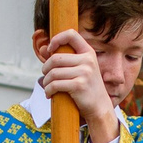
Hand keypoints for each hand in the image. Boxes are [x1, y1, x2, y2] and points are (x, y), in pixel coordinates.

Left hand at [38, 28, 118, 142]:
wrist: (100, 107)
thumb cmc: (87, 87)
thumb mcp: (80, 69)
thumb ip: (63, 58)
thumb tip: (42, 48)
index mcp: (88, 52)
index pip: (71, 34)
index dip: (57, 39)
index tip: (50, 49)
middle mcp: (88, 60)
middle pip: (56, 58)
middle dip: (45, 68)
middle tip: (46, 76)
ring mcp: (85, 73)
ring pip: (53, 73)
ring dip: (46, 81)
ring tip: (47, 87)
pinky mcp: (79, 85)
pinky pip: (55, 84)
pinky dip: (48, 90)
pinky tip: (49, 94)